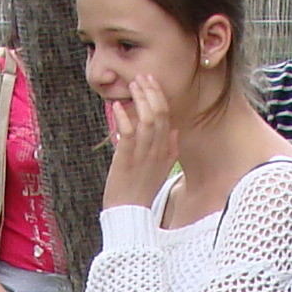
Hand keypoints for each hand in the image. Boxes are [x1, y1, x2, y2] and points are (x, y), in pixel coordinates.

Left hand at [102, 67, 178, 208]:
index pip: (168, 116)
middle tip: (140, 77)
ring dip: (139, 99)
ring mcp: (143, 155)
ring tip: (131, 85)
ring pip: (147, 120)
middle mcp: (157, 150)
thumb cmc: (141, 191)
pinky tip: (116, 106)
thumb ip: (170, 150)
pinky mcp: (126, 160)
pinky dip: (123, 117)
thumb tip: (175, 131)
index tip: (150, 82)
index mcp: (166, 150)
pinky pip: (128, 133)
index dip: (159, 96)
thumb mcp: (162, 170)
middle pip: (160, 114)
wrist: (129, 213)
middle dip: (151, 92)